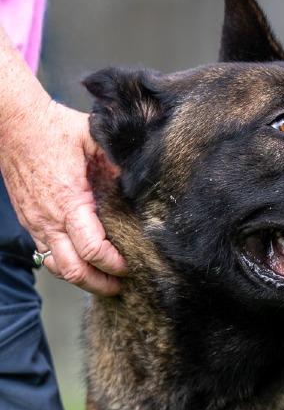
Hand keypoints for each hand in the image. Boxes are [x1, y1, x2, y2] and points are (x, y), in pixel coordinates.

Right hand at [0, 93, 125, 295]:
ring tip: (106, 282)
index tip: (132, 265)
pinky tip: (85, 265)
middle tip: (123, 285)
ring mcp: (37, 223)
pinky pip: (47, 256)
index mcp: (70, 202)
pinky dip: (67, 267)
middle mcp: (50, 219)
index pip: (94, 250)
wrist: (13, 124)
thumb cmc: (55, 129)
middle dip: (102, 283)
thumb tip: (144, 182)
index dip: (116, 264)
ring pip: (59, 269)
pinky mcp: (30, 223)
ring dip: (84, 280)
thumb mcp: (94, 139)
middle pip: (75, 270)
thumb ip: (119, 163)